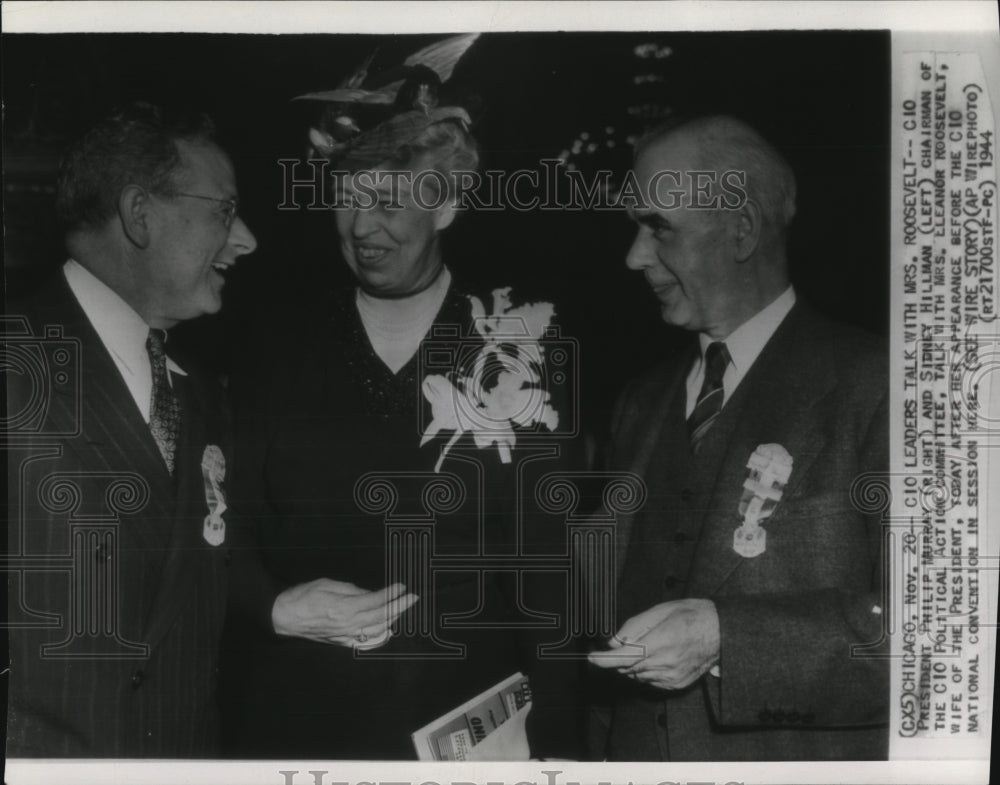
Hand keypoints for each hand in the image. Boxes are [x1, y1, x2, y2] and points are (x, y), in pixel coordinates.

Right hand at [271, 579, 418, 647]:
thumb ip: (351, 590)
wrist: (283, 617)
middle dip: (400, 606)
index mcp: (344, 608)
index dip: (392, 593)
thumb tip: (370, 594)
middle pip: (381, 616)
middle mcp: (347, 624)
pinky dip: (379, 636)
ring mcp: (345, 636)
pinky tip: (386, 630)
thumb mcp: (328, 584)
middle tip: (413, 598)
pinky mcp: (341, 642)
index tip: (402, 586)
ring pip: (376, 630)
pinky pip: (365, 641)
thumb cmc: (302, 597)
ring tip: (403, 610)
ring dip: (392, 620)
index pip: (376, 601)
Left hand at [588, 599, 719, 689]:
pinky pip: (651, 681)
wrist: (722, 632)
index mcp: (661, 642)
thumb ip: (634, 626)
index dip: (604, 660)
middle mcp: (665, 663)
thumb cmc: (692, 615)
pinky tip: (656, 656)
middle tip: (617, 646)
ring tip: (646, 646)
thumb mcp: (660, 611)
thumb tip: (614, 641)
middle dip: (617, 659)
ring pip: (638, 676)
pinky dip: (646, 671)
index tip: (591, 658)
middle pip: (628, 668)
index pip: (624, 657)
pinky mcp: (677, 684)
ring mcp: (672, 677)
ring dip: (632, 664)